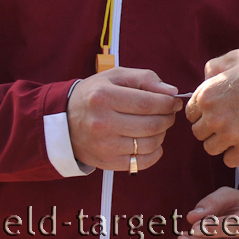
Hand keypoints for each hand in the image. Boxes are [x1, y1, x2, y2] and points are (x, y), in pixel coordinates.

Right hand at [67, 66, 181, 170]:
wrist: (64, 120)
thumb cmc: (95, 94)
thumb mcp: (115, 76)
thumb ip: (145, 78)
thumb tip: (171, 92)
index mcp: (104, 97)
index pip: (149, 103)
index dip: (168, 103)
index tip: (174, 102)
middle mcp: (102, 123)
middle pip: (151, 125)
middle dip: (168, 118)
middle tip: (168, 113)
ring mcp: (104, 146)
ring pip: (149, 144)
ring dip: (162, 134)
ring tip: (157, 125)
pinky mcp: (107, 162)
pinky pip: (141, 162)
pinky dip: (154, 153)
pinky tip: (151, 142)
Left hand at [185, 48, 238, 167]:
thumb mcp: (237, 57)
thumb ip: (215, 68)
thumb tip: (205, 78)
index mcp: (207, 93)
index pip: (191, 113)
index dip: (205, 112)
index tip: (220, 111)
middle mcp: (214, 115)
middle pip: (199, 133)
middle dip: (212, 128)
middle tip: (231, 122)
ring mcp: (231, 134)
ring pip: (212, 148)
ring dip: (223, 143)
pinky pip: (230, 160)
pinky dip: (237, 154)